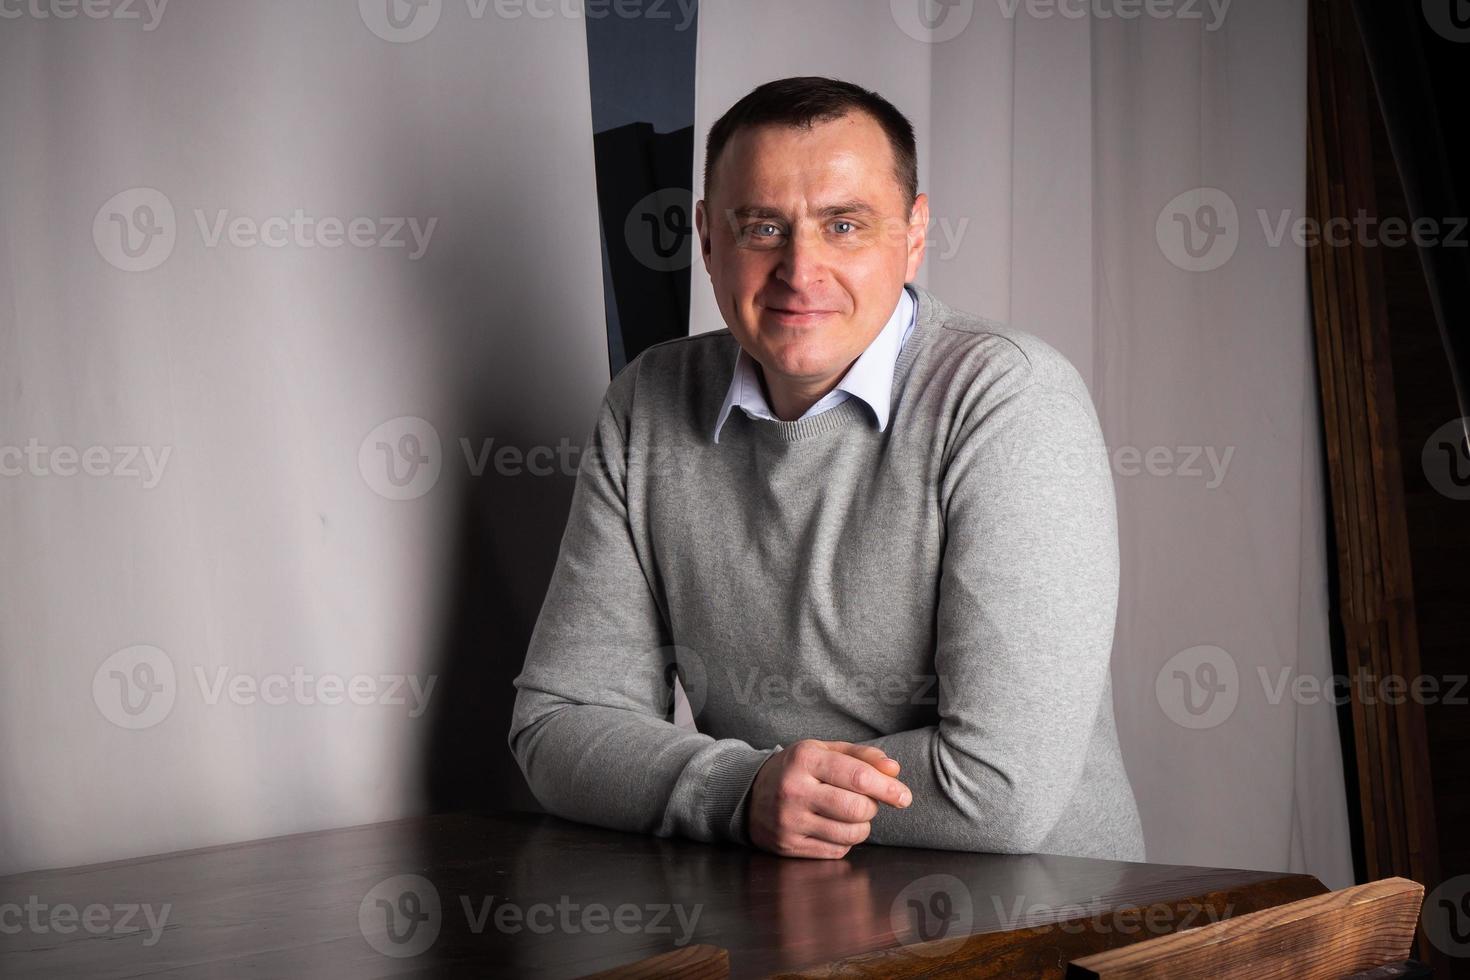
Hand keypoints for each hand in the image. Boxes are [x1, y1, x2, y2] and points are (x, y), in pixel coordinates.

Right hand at [748, 739, 911, 858]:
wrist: (747, 794)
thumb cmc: (796, 769)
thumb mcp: (824, 751)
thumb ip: (862, 756)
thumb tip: (894, 770)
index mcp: (804, 759)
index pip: (858, 777)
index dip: (888, 788)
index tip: (903, 795)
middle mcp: (794, 790)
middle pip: (857, 809)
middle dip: (872, 807)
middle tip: (866, 801)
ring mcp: (789, 821)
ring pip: (850, 834)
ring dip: (861, 826)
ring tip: (849, 813)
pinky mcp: (789, 846)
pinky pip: (837, 851)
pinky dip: (845, 841)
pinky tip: (832, 826)